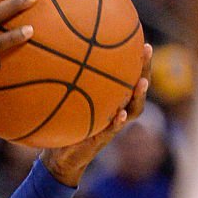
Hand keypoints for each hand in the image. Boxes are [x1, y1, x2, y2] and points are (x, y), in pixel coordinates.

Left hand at [40, 43, 152, 186]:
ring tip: (142, 83)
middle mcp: (116, 110)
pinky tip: (119, 114)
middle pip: (137, 88)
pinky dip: (117, 122)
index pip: (127, 77)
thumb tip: (51, 54)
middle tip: (146, 51)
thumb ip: (63, 84)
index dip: (136, 60)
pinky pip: (112, 130)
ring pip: (132, 109)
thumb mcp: (63, 101)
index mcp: (110, 101)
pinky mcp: (101, 140)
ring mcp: (111, 125)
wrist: (58, 157)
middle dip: (144, 69)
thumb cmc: (61, 124)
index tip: (141, 40)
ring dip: (138, 96)